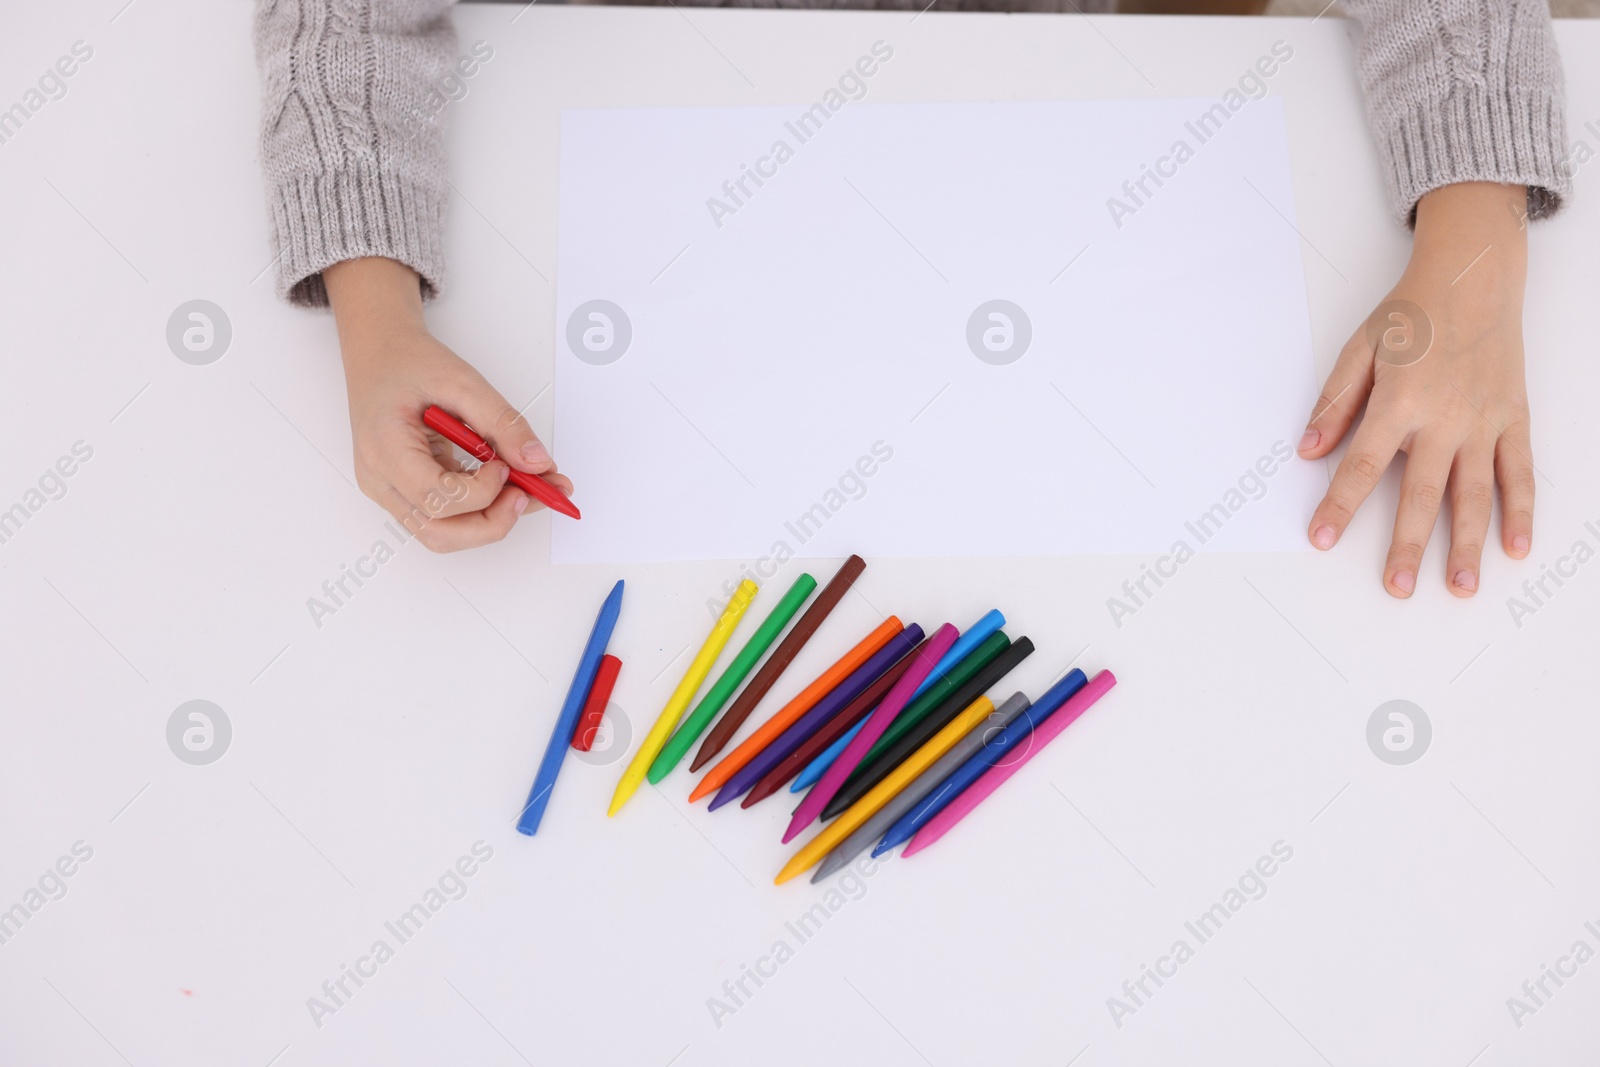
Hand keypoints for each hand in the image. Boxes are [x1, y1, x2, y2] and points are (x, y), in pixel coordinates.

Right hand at [325, 257, 572, 551]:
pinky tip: (508, 485)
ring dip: (490, 520)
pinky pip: (445, 517)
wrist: (379, 353)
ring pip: (443, 534)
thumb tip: (539, 463)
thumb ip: (502, 422)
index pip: (437, 498)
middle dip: (493, 522)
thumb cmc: (408, 362)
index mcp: (384, 448)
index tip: (508, 465)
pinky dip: (481, 508)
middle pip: (440, 533)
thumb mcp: (462, 381)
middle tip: (532, 494)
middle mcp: (380, 480)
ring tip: (525, 489)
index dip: (483, 491)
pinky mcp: (405, 492)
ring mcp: (390, 491)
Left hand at [1297, 182, 1533, 597]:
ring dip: (1467, 544)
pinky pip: (1519, 473)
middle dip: (1407, 545)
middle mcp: (1445, 418)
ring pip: (1476, 494)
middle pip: (1422, 493)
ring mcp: (1484, 421)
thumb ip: (1334, 402)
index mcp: (1399, 401)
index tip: (1321, 539)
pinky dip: (1520, 511)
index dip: (1339, 505)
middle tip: (1397, 587)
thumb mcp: (1359, 349)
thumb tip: (1307, 450)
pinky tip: (1517, 547)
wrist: (1475, 276)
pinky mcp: (1513, 419)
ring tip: (1460, 587)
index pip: (1362, 466)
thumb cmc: (1413, 313)